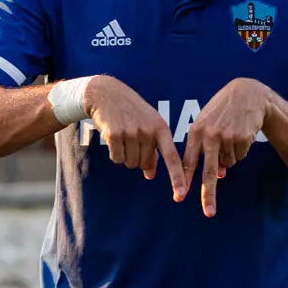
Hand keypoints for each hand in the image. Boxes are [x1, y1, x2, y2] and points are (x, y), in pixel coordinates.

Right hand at [84, 75, 186, 201]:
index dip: (177, 177)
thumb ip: (153, 149)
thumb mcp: (148, 125)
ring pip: (130, 163)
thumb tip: (150, 175)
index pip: (172, 157)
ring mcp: (131, 132)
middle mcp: (148, 131)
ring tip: (123, 135)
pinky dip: (114, 152)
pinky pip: (116, 158)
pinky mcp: (114, 135)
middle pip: (144, 164)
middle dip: (137, 158)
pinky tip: (113, 136)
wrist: (107, 93)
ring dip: (125, 155)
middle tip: (131, 138)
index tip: (181, 194)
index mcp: (161, 128)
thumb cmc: (131, 111)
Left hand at [182, 78, 270, 217]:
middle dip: (208, 194)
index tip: (179, 196)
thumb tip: (218, 174)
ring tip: (230, 135)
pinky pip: (239, 156)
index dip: (183, 180)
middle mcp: (209, 136)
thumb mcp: (208, 123)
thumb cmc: (222, 110)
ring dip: (229, 156)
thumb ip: (206, 147)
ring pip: (227, 163)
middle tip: (209, 212)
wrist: (247, 94)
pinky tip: (240, 134)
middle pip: (208, 171)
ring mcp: (226, 137)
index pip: (187, 161)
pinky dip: (240, 150)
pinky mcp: (242, 139)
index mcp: (195, 131)